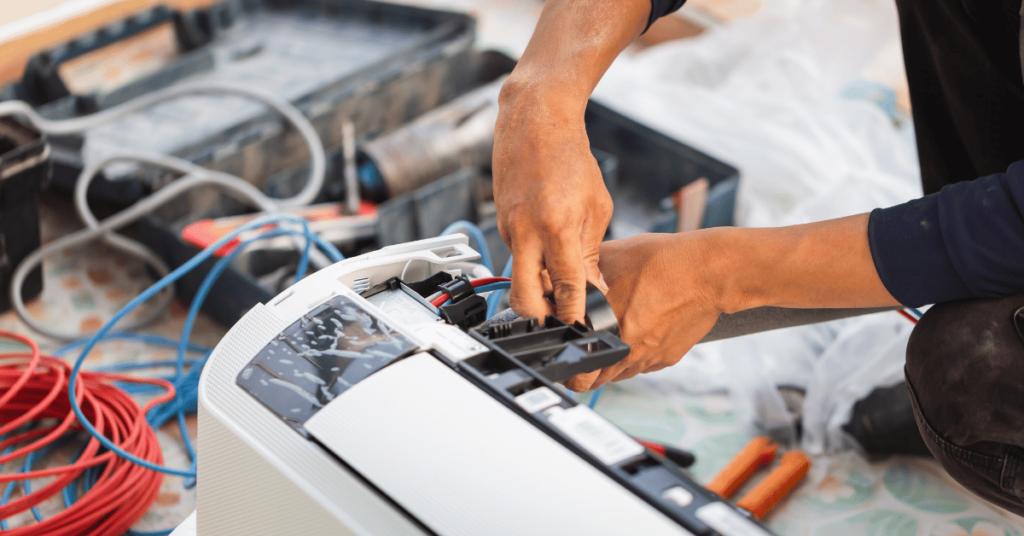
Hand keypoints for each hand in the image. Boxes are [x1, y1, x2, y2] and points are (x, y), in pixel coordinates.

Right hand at [493, 81, 612, 323]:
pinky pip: (516, 257)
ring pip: (518, 278)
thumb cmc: (569, 157)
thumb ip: (591, 251)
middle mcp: (525, 231)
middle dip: (540, 319)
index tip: (582, 329)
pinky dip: (532, 266)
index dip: (574, 313)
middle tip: (561, 322)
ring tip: (562, 290)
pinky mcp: (501, 226)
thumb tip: (593, 288)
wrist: (533, 122)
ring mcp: (508, 229)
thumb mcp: (596, 206)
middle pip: (522, 298)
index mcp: (555, 225)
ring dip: (537, 291)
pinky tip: (550, 257)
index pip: (565, 284)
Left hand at [563, 232, 724, 391]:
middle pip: (597, 380)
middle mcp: (628, 351)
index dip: (569, 364)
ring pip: (620, 374)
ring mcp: (650, 358)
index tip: (568, 356)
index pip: (578, 368)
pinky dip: (636, 355)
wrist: (710, 272)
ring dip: (611, 364)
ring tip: (612, 338)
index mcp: (608, 330)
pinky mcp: (668, 358)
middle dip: (587, 370)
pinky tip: (638, 332)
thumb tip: (564, 274)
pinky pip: (643, 364)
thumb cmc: (665, 262)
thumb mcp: (613, 257)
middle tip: (585, 351)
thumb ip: (584, 272)